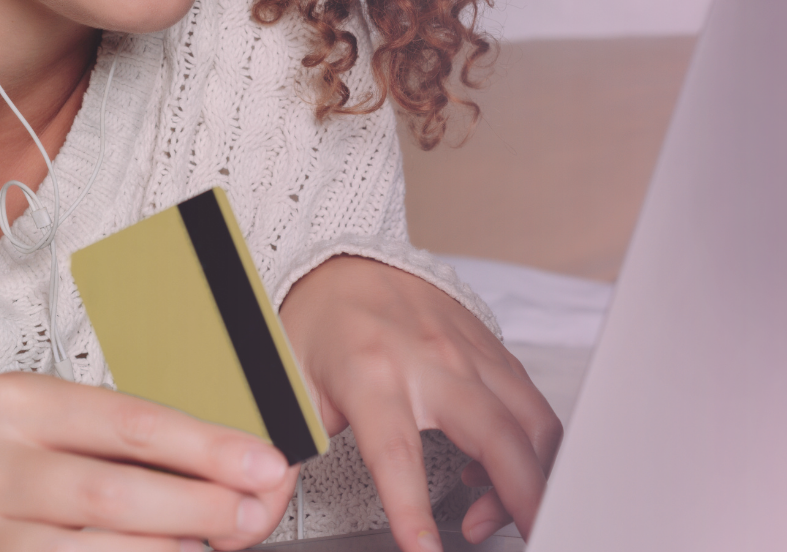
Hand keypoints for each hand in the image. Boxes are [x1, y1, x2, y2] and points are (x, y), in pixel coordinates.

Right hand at [0, 372, 297, 551]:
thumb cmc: (31, 462)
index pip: (133, 422)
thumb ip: (146, 443)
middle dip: (198, 504)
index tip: (266, 465)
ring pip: (90, 548)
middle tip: (251, 512)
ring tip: (209, 544)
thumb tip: (246, 466)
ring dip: (166, 550)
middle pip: (114, 490)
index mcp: (18, 401)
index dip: (208, 447)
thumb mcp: (72, 431)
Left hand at [280, 255, 562, 551]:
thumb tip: (254, 509)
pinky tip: (495, 469)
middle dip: (524, 499)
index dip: (414, 512)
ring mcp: (469, 352)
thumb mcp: (287, 388)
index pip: (398, 455)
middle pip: (497, 437)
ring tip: (497, 513)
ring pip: (532, 420)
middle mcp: (432, 360)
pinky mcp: (492, 349)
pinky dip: (531, 446)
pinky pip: (532, 403)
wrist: (343, 262)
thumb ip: (280, 451)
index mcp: (371, 373)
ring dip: (533, 477)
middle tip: (531, 537)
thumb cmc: (318, 325)